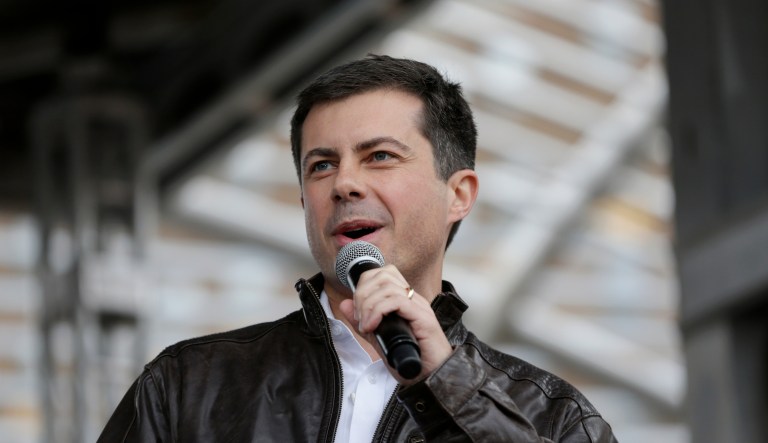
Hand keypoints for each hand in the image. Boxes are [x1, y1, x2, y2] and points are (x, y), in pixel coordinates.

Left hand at [338, 264, 452, 383]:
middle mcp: (413, 299)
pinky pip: (397, 301)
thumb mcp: (380, 340)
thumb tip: (345, 305)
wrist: (433, 377)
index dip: (364, 285)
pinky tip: (373, 326)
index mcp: (405, 300)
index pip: (383, 274)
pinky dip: (378, 311)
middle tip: (359, 317)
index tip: (357, 310)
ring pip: (388, 286)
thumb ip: (363, 322)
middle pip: (383, 275)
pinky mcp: (423, 317)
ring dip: (369, 304)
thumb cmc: (413, 361)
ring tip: (366, 325)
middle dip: (363, 294)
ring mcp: (419, 307)